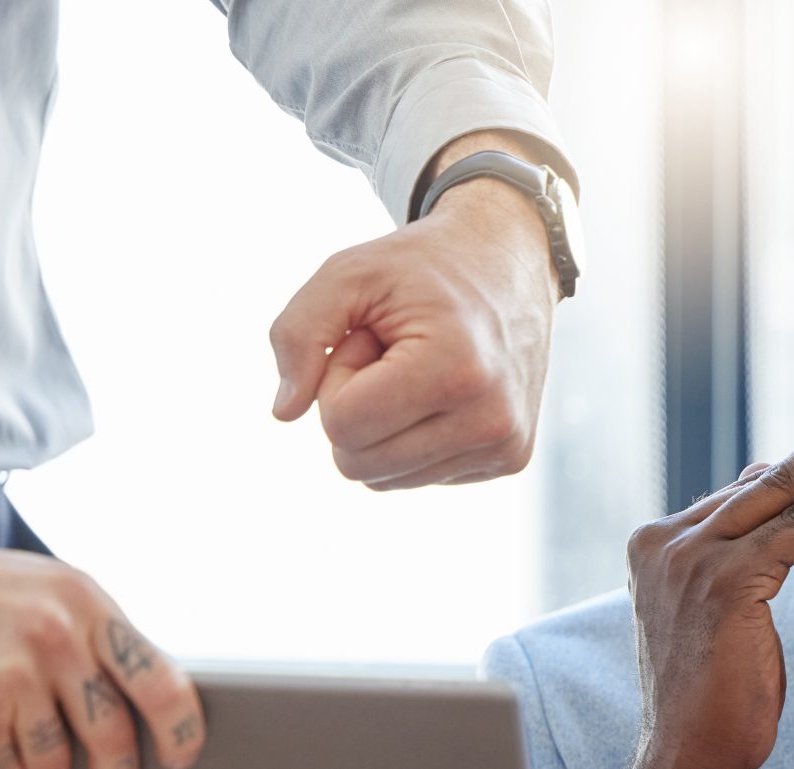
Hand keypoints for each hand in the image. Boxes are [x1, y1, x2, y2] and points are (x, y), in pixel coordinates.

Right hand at [0, 496, 204, 768]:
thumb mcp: (30, 588)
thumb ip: (80, 634)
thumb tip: (125, 700)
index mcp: (84, 602)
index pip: (162, 678)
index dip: (182, 728)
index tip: (186, 757)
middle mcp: (59, 638)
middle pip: (115, 733)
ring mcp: (15, 678)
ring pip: (59, 761)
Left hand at [268, 132, 557, 489]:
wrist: (510, 266)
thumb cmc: (420, 268)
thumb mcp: (348, 274)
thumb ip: (297, 334)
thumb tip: (283, 413)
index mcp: (456, 371)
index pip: (342, 425)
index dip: (336, 377)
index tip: (369, 337)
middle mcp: (490, 420)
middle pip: (358, 464)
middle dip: (354, 408)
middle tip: (388, 356)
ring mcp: (505, 446)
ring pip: (384, 478)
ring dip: (382, 425)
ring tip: (415, 371)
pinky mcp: (511, 459)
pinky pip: (418, 476)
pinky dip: (412, 437)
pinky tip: (440, 391)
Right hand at [599, 374, 793, 768]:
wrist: (689, 758)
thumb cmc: (715, 696)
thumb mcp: (720, 613)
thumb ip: (737, 556)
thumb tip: (766, 492)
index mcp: (658, 543)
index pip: (743, 489)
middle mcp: (666, 541)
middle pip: (763, 473)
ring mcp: (690, 558)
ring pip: (781, 489)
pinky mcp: (725, 583)